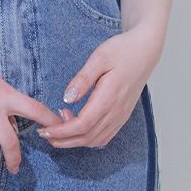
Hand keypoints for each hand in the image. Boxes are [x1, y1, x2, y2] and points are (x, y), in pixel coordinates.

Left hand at [37, 26, 161, 148]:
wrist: (145, 50)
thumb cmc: (122, 50)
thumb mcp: (99, 58)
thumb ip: (83, 80)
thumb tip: (67, 98)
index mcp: (109, 98)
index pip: (83, 124)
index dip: (62, 131)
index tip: (45, 130)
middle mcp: (117, 112)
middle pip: (88, 137)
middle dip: (64, 140)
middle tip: (45, 134)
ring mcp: (122, 115)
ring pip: (97, 140)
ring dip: (75, 141)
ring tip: (57, 130)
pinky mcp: (123, 115)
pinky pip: (105, 135)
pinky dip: (89, 138)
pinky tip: (77, 128)